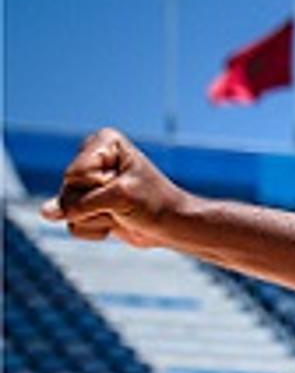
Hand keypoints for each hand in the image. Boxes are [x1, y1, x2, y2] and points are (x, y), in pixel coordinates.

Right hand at [39, 128, 189, 247]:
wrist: (172, 226)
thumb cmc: (154, 203)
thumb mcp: (119, 197)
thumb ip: (79, 203)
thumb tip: (44, 212)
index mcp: (103, 143)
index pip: (76, 173)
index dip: (99, 187)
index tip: (125, 185)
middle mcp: (91, 159)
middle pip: (68, 190)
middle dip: (97, 204)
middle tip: (124, 203)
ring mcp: (86, 184)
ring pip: (67, 210)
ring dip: (98, 218)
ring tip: (121, 212)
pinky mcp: (85, 206)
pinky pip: (73, 225)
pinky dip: (95, 229)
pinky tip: (115, 221)